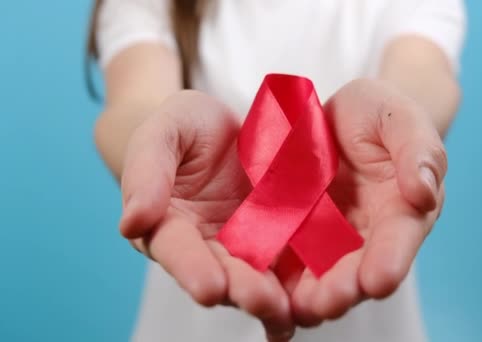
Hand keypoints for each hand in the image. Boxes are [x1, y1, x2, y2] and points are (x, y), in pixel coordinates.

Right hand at [119, 90, 294, 340]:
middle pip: (221, 273)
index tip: (209, 288)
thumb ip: (147, 170)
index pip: (177, 249)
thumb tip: (131, 223)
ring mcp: (243, 246)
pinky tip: (311, 303)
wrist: (226, 125)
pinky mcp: (276, 241)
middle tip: (261, 302)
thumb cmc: (187, 126)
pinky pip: (286, 266)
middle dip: (240, 290)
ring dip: (270, 298)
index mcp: (168, 224)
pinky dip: (297, 288)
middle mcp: (204, 245)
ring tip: (288, 311)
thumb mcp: (165, 132)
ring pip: (255, 278)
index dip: (191, 268)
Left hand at [289, 79, 446, 325]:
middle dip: (346, 288)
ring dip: (313, 295)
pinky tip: (268, 295)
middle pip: (360, 269)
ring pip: (324, 274)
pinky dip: (282, 282)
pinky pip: (289, 261)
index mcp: (403, 208)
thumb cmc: (377, 114)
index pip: (400, 237)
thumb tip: (425, 193)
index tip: (379, 279)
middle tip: (328, 304)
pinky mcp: (298, 236)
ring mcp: (331, 238)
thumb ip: (417, 150)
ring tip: (299, 307)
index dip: (391, 259)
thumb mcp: (398, 117)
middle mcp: (369, 234)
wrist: (336, 115)